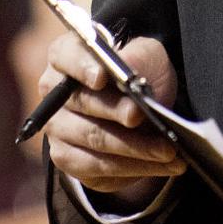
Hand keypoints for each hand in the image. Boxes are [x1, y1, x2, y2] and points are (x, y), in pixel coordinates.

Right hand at [43, 34, 182, 206]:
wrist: (143, 106)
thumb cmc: (139, 72)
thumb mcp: (147, 55)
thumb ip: (137, 57)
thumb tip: (127, 70)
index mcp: (67, 57)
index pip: (65, 56)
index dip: (81, 66)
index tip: (101, 77)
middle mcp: (55, 95)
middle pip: (82, 103)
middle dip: (115, 110)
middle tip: (141, 115)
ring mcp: (58, 129)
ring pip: (94, 140)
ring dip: (134, 146)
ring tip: (168, 150)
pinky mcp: (69, 159)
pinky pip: (100, 168)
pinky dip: (136, 167)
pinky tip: (164, 164)